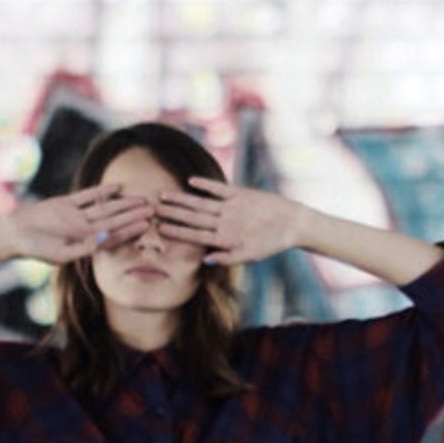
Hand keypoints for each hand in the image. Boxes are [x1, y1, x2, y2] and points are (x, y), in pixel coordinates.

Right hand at [5, 184, 154, 264]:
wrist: (14, 234)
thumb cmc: (36, 249)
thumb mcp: (60, 253)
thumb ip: (83, 248)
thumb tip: (104, 240)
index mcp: (85, 244)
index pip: (113, 237)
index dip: (130, 230)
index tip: (146, 225)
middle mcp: (84, 230)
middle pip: (114, 221)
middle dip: (133, 215)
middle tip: (153, 208)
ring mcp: (76, 216)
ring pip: (105, 208)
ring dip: (123, 203)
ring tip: (141, 198)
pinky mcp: (66, 204)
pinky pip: (87, 196)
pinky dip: (101, 191)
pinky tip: (117, 186)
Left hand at [156, 177, 306, 265]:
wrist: (292, 223)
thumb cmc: (272, 243)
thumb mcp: (252, 254)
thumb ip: (229, 257)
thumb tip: (207, 261)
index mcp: (222, 237)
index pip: (194, 234)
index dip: (176, 231)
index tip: (159, 229)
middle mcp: (222, 221)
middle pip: (192, 217)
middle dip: (172, 213)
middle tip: (151, 209)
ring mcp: (229, 208)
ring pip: (201, 203)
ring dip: (183, 199)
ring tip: (164, 195)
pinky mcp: (239, 194)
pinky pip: (219, 189)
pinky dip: (207, 185)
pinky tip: (192, 180)